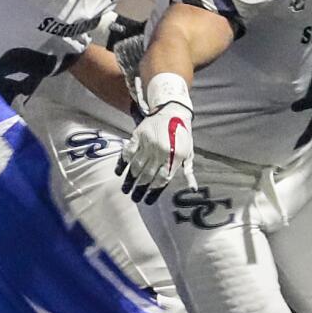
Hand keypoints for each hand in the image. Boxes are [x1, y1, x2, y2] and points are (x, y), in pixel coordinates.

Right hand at [118, 75, 194, 203]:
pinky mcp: (137, 135)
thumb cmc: (182, 135)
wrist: (172, 112)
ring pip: (136, 166)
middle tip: (135, 198)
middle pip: (147, 175)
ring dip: (130, 180)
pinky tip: (119, 172)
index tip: (148, 200)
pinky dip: (122, 162)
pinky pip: (127, 152)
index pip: (162, 179)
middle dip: (140, 189)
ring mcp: (148, 143)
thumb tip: (192, 189)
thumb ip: (188, 172)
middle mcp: (160, 151)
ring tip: (126, 189)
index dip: (154, 191)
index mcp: (174, 156)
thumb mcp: (188, 153)